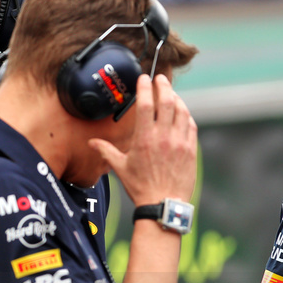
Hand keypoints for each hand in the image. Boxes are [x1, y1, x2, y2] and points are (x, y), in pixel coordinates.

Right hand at [90, 74, 198, 206]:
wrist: (164, 205)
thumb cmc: (141, 187)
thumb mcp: (120, 168)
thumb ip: (106, 151)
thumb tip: (91, 143)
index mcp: (145, 139)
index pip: (147, 104)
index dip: (146, 87)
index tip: (144, 78)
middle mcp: (164, 137)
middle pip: (168, 102)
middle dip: (164, 86)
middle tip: (160, 78)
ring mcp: (180, 143)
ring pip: (182, 111)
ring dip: (177, 98)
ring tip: (171, 93)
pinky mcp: (191, 150)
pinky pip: (191, 126)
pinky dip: (186, 116)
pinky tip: (182, 113)